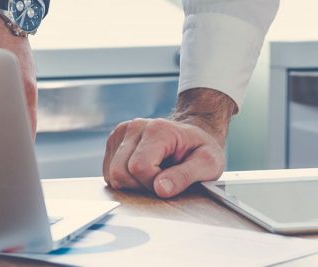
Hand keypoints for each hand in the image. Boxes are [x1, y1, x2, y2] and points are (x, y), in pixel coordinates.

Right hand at [103, 88, 236, 197]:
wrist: (192, 136)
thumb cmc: (200, 150)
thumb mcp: (208, 164)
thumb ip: (185, 176)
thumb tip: (160, 189)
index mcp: (158, 129)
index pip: (139, 168)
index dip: (153, 184)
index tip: (170, 181)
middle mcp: (135, 127)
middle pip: (120, 172)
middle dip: (140, 186)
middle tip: (162, 180)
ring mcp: (121, 133)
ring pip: (111, 174)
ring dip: (132, 184)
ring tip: (154, 174)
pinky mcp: (114, 143)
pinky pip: (109, 172)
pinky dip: (126, 179)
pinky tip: (143, 172)